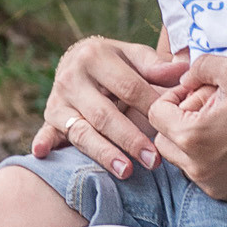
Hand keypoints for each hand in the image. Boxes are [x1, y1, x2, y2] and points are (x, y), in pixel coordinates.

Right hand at [35, 36, 188, 177]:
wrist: (81, 59)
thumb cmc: (118, 63)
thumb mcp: (135, 56)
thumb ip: (158, 65)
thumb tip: (184, 69)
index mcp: (96, 55)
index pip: (129, 87)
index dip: (151, 108)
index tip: (170, 126)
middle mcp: (72, 76)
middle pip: (104, 114)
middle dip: (131, 139)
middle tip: (154, 161)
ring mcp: (58, 99)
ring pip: (81, 131)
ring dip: (103, 153)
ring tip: (126, 171)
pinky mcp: (50, 116)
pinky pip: (48, 132)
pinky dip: (44, 142)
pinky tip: (42, 153)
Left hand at [150, 56, 226, 200]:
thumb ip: (200, 66)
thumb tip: (184, 79)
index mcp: (192, 135)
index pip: (155, 114)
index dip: (170, 97)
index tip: (192, 92)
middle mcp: (196, 166)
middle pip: (162, 140)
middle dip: (175, 122)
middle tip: (202, 109)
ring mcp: (209, 184)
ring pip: (180, 160)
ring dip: (189, 142)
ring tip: (218, 125)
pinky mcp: (224, 194)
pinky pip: (200, 175)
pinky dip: (206, 160)